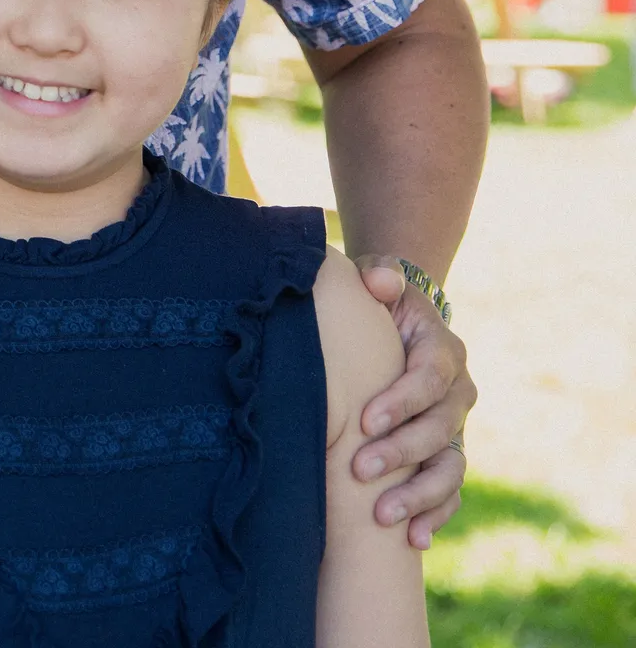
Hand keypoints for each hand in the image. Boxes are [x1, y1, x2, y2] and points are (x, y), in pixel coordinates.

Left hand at [352, 256, 474, 547]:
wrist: (399, 323)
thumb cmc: (378, 303)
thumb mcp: (380, 280)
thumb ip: (379, 275)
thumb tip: (378, 280)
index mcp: (442, 350)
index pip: (427, 378)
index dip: (400, 400)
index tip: (366, 419)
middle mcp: (456, 393)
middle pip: (439, 429)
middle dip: (400, 451)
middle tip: (359, 469)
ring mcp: (455, 428)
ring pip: (449, 468)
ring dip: (418, 494)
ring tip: (382, 516)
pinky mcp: (446, 454)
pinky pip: (449, 490)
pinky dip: (434, 515)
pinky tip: (412, 539)